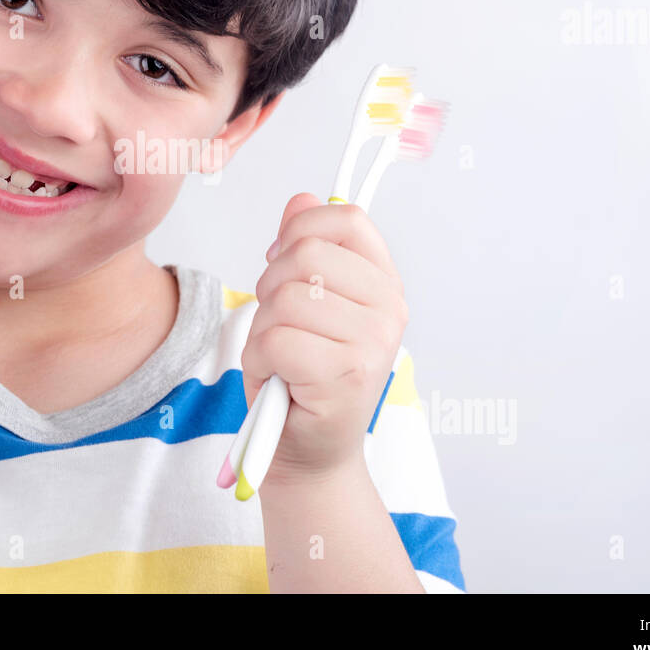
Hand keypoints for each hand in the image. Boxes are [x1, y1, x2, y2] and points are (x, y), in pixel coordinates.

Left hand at [241, 192, 407, 486]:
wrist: (310, 451)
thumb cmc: (303, 375)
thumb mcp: (302, 302)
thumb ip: (304, 248)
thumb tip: (302, 199)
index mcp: (383, 283)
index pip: (346, 218)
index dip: (300, 230)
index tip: (282, 261)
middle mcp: (389, 309)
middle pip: (305, 253)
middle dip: (270, 286)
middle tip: (278, 323)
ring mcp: (372, 342)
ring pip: (285, 297)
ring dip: (263, 328)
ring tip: (280, 356)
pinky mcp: (346, 374)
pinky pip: (275, 339)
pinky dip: (260, 358)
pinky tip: (277, 377)